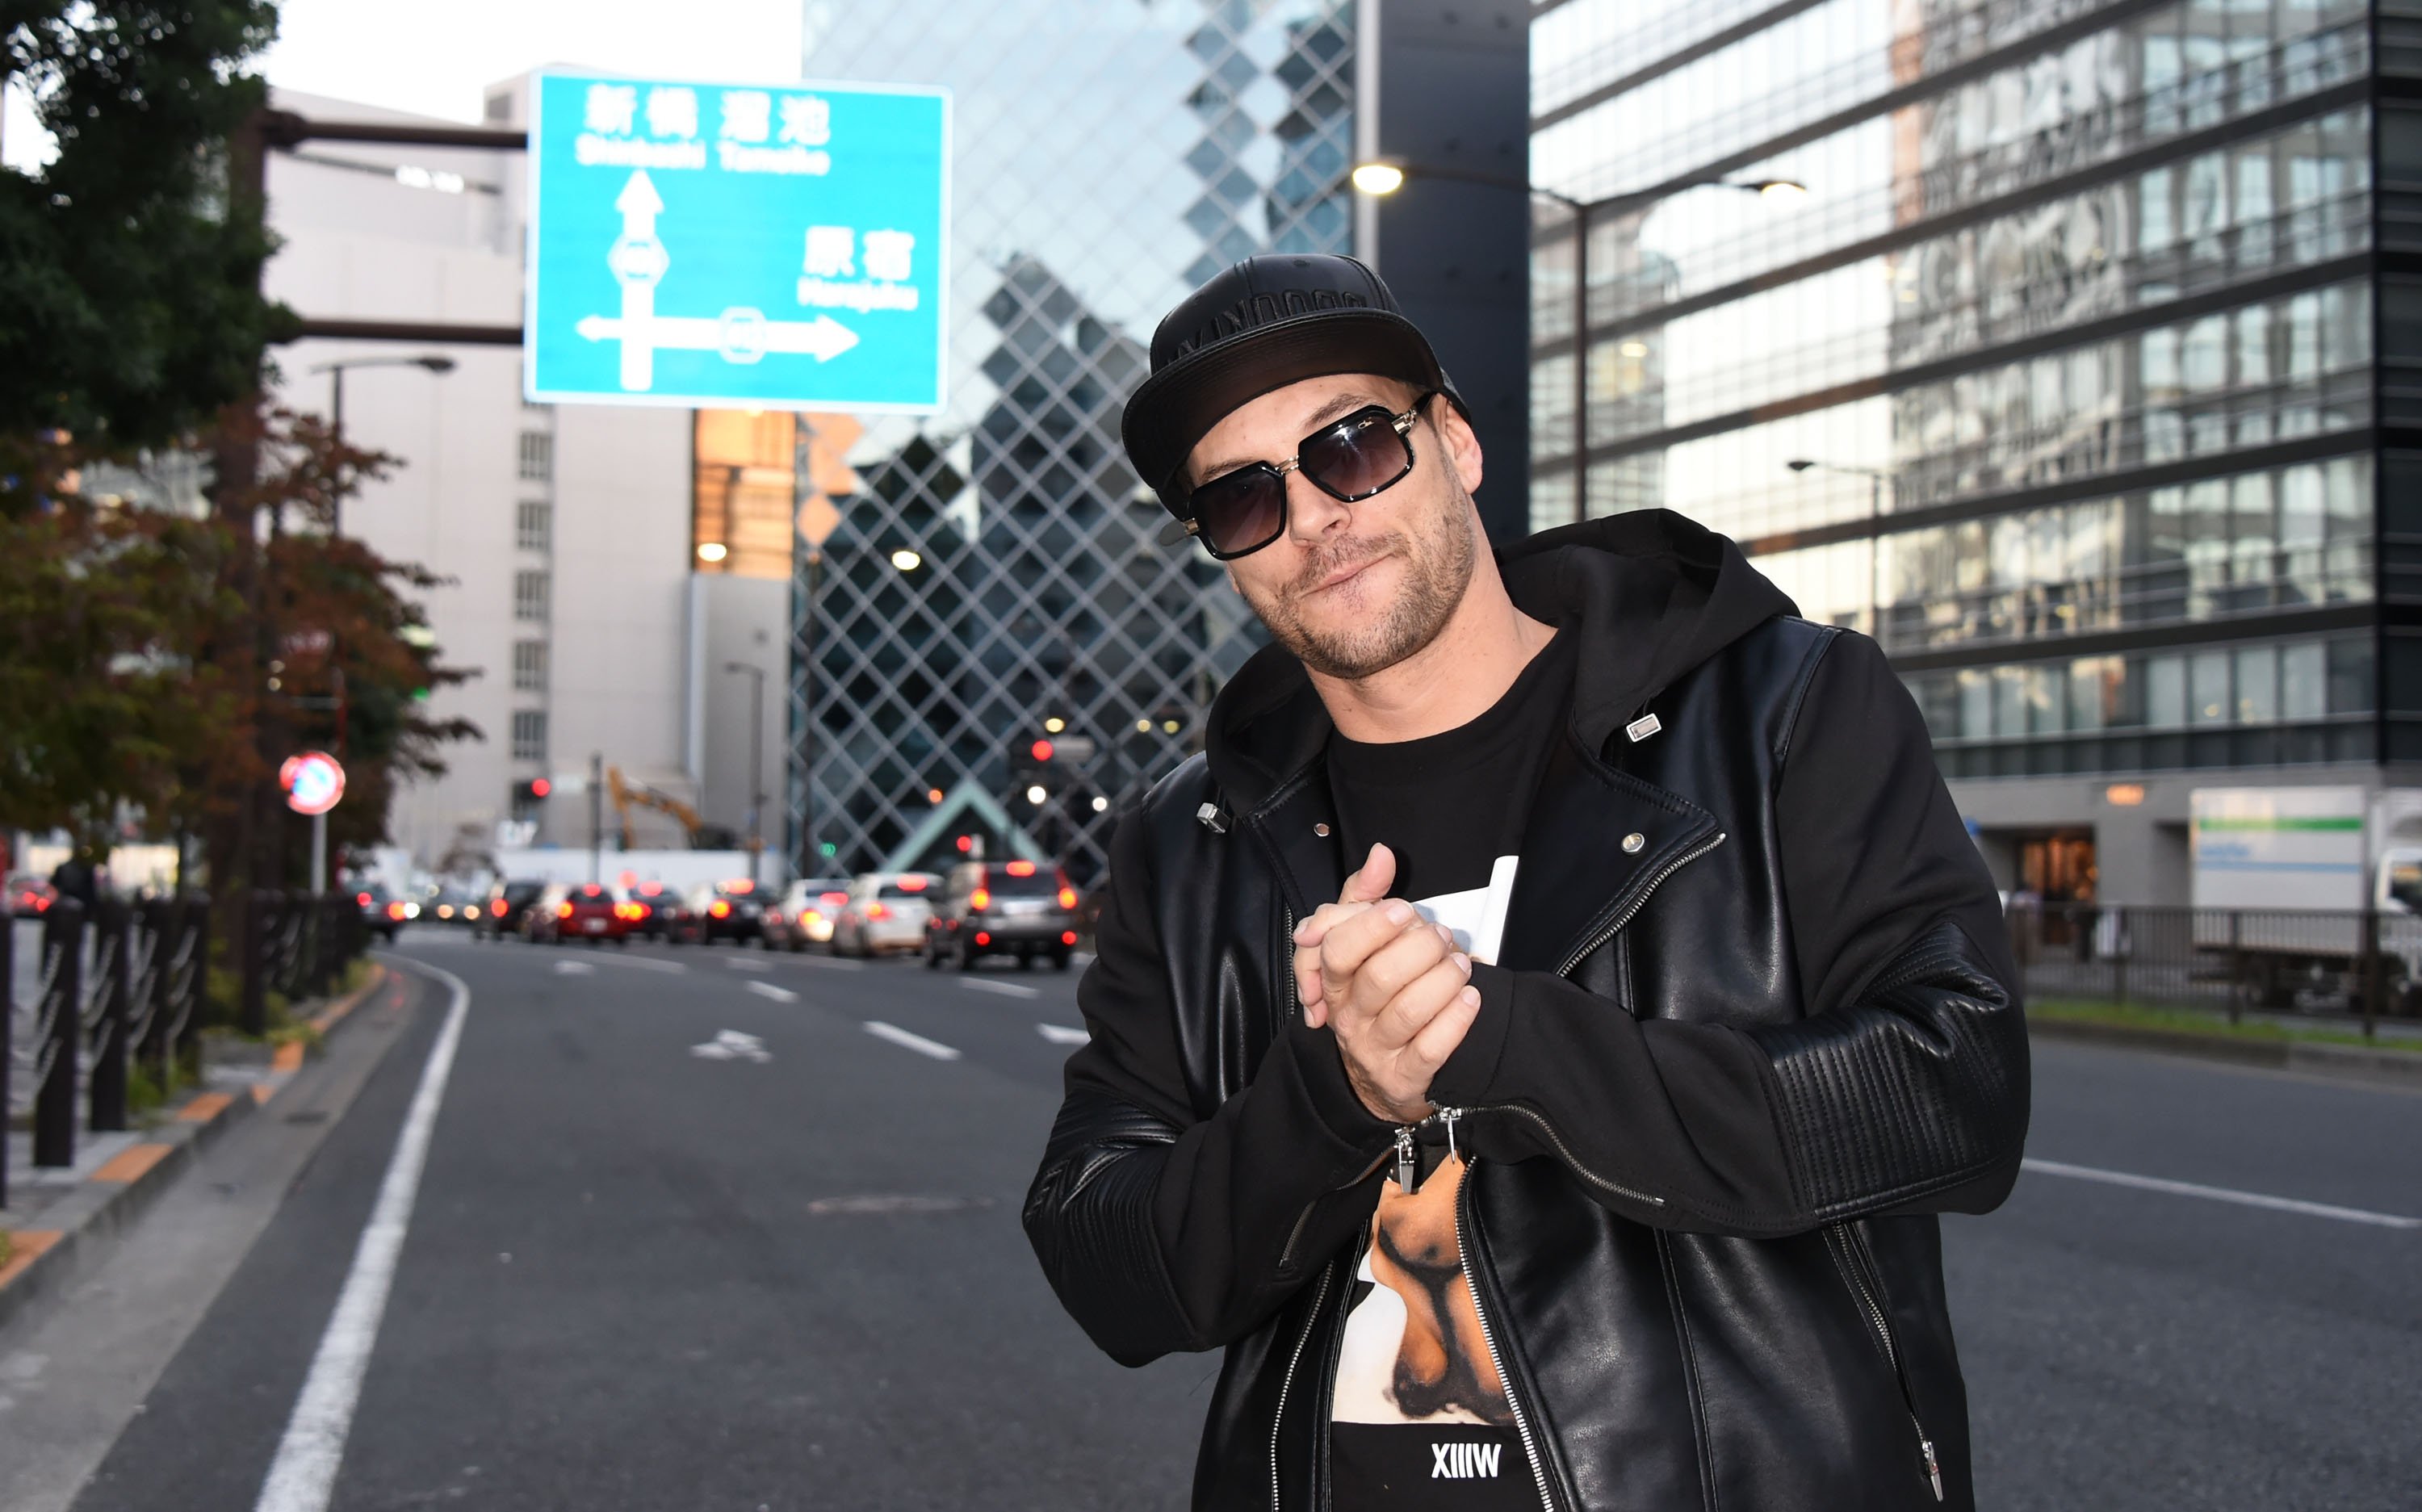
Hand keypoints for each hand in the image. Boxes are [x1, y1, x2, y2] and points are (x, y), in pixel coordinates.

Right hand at [1292, 845, 1481, 1123]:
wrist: (1384, 1076)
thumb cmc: (1377, 997)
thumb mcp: (1363, 945)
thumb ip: (1366, 896)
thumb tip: (1381, 854)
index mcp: (1333, 981)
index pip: (1336, 950)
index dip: (1371, 927)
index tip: (1404, 911)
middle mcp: (1348, 1016)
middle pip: (1379, 977)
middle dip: (1420, 950)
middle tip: (1442, 939)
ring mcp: (1375, 1051)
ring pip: (1408, 1011)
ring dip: (1444, 980)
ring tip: (1462, 966)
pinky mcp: (1404, 1078)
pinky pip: (1432, 1049)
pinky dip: (1456, 1020)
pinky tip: (1471, 999)